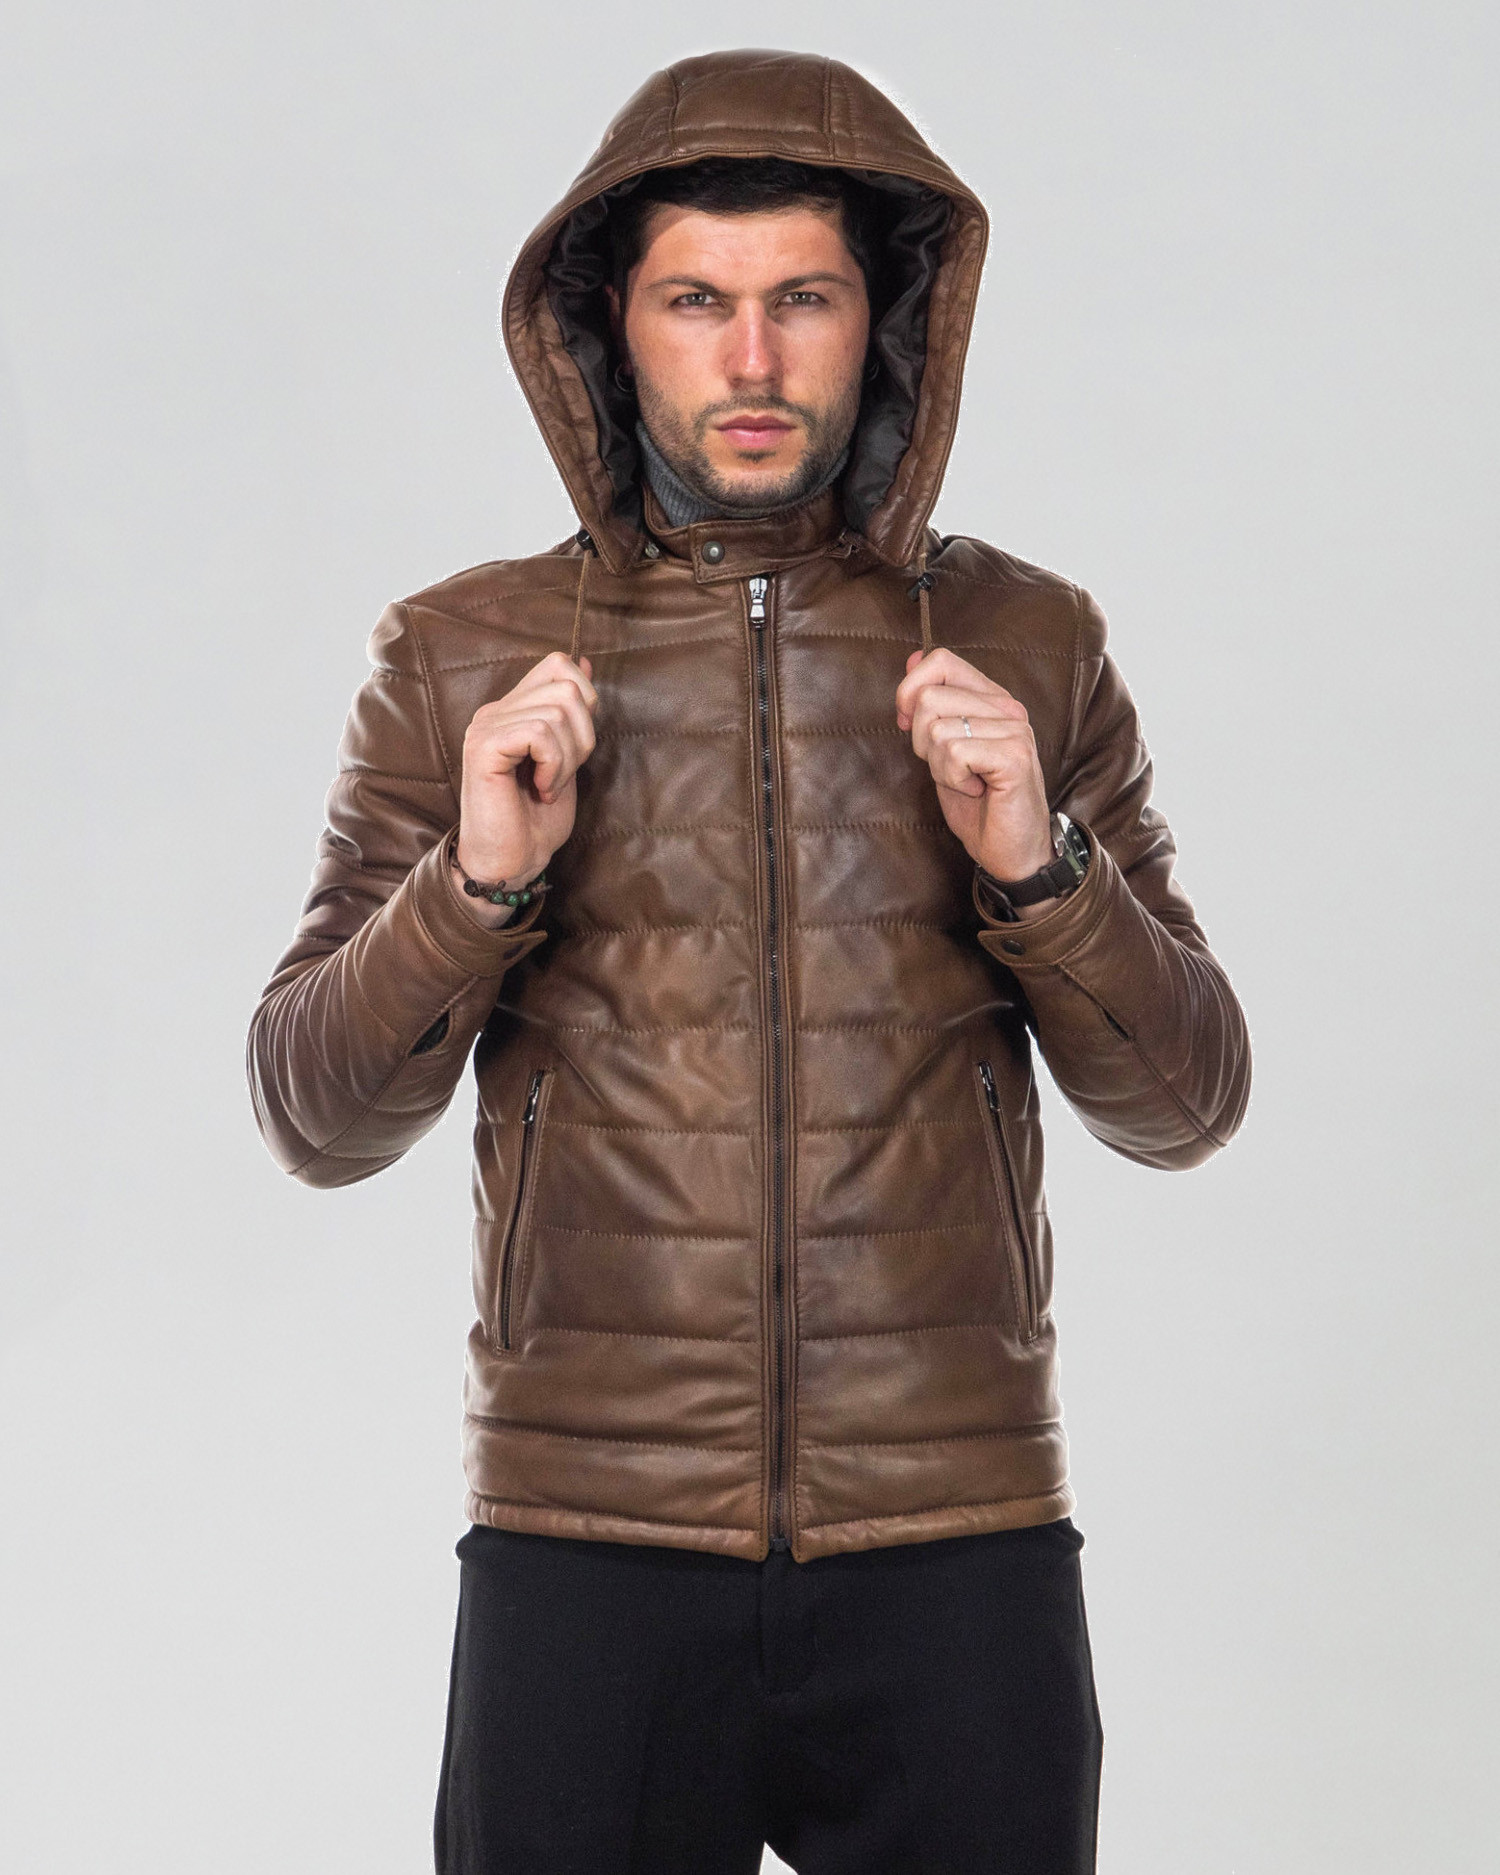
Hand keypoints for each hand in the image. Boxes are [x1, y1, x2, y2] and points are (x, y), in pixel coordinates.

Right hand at [449, 651, 597, 923]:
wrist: (512, 862)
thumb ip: (572, 714)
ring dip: (567, 758)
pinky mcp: (484, 747)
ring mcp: (486, 726)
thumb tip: (584, 662)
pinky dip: (553, 765)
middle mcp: (495, 710)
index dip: (585, 700)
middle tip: (561, 773)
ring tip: (549, 785)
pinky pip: (539, 733)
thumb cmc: (537, 819)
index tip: (574, 747)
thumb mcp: (566, 758)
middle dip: (582, 736)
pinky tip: (541, 787)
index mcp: (513, 709)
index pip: (559, 664)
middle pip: (566, 687)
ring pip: (557, 711)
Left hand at [895, 647, 1053, 883]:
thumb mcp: (943, 750)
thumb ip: (931, 706)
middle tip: (951, 768)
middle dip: (921, 742)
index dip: (910, 690)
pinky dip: (954, 779)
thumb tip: (912, 658)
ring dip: (940, 767)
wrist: (1011, 851)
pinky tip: (978, 790)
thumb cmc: (978, 805)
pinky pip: (954, 752)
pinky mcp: (1014, 755)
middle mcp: (1007, 707)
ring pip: (937, 729)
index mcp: (992, 699)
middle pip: (929, 698)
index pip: (940, 661)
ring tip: (968, 781)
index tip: (909, 724)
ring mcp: (1014, 729)